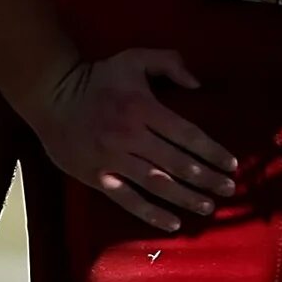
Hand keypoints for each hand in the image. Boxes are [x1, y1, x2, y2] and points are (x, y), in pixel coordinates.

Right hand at [32, 48, 237, 233]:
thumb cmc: (98, 78)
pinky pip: (128, 199)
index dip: (212, 152)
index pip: (187, 135)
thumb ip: (170, 62)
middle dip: (207, 178)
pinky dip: (151, 214)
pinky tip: (173, 223)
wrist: (50, 94)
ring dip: (186, 198)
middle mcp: (130, 136)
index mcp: (143, 108)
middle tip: (229, 190)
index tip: (232, 165)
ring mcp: (112, 159)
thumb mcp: (134, 58)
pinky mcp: (96, 177)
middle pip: (177, 163)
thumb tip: (198, 83)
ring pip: (157, 184)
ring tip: (208, 207)